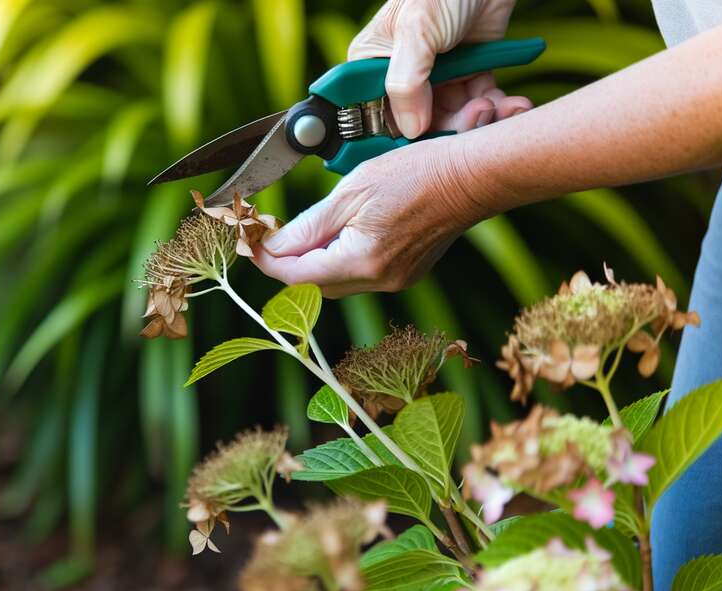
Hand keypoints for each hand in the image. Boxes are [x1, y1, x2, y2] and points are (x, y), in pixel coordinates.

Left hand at [253, 138, 491, 297]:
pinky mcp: (405, 274)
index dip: (266, 260)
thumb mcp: (353, 191)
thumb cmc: (418, 173)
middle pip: (312, 285)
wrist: (472, 177)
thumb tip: (273, 245)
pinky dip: (339, 259)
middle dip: (286, 263)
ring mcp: (395, 280)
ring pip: (335, 282)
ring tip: (300, 231)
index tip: (249, 241)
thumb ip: (309, 225)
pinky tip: (336, 235)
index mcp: (361, 261)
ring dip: (312, 261)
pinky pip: (359, 275)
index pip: (295, 276)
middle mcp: (378, 280)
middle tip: (269, 234)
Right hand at [351, 0, 530, 137]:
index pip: (374, 116)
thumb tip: (408, 131)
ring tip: (496, 105)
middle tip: (476, 115)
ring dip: (478, 120)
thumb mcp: (417, 31)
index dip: (395, 138)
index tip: (420, 152)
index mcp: (371, 67)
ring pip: (452, 121)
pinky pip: (479, 106)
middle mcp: (401, 78)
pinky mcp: (468, 76)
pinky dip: (498, 110)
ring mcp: (436, 80)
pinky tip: (513, 105)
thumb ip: (405, 83)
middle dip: (450, 128)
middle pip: (417, 127)